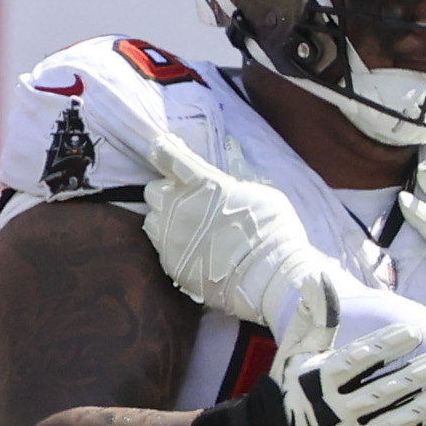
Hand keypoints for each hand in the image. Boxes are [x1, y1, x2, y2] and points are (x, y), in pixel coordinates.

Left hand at [143, 129, 331, 331]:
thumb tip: (224, 190)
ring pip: (152, 220)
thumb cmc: (273, 230)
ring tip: (187, 228)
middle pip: (153, 190)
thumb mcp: (259, 194)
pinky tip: (192, 251)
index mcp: (203, 183)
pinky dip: (172, 246)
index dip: (164, 150)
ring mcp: (171, 237)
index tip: (162, 149)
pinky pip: (161, 248)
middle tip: (186, 201)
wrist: (268, 276)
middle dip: (167, 193)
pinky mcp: (169, 263)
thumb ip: (231, 188)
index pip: (170, 157)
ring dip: (166, 219)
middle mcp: (179, 206)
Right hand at [276, 276, 425, 425]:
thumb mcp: (298, 352)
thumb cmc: (298, 388)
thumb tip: (319, 278)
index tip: (414, 332)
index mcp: (319, 382)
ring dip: (425, 407)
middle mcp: (334, 412)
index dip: (385, 346)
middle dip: (418, 376)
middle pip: (382, 392)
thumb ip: (315, 317)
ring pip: (393, 423)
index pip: (355, 362)